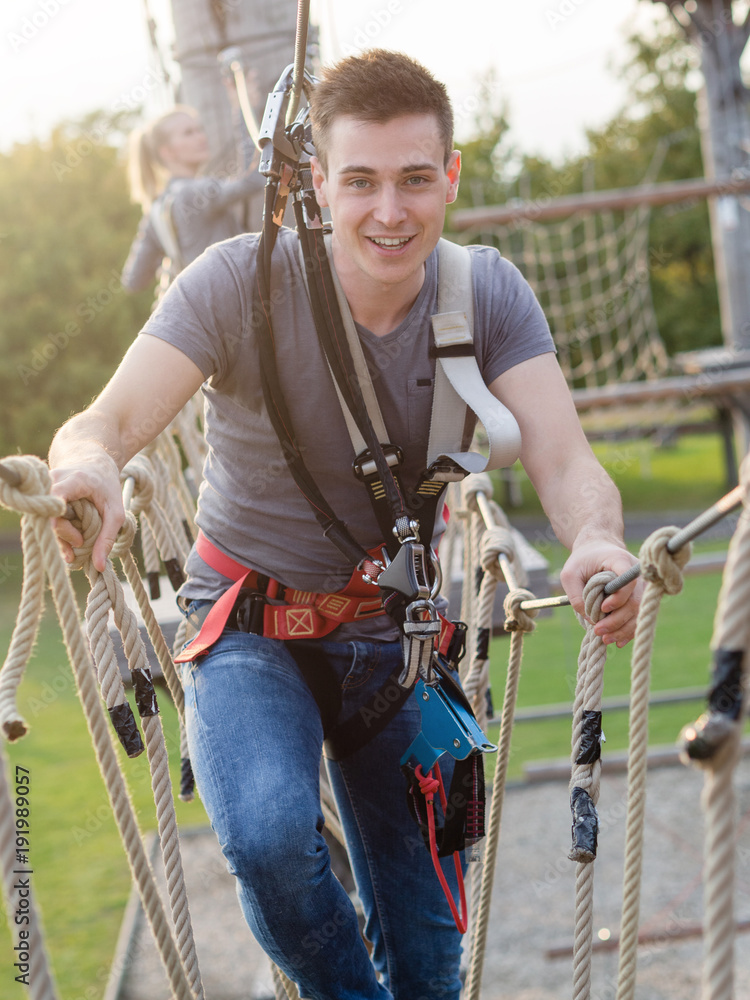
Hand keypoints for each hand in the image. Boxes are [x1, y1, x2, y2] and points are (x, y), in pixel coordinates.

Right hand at [49, 453, 124, 572]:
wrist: (94, 462)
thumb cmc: (106, 485)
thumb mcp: (116, 510)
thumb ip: (108, 537)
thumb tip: (99, 567)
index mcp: (72, 480)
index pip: (55, 505)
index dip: (62, 528)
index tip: (79, 540)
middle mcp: (51, 481)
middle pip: (48, 516)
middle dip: (63, 536)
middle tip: (81, 543)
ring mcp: (43, 487)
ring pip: (44, 518)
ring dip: (60, 535)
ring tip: (77, 543)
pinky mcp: (40, 495)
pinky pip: (44, 517)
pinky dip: (58, 529)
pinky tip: (70, 537)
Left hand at [559, 539, 642, 646]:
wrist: (597, 549)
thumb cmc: (582, 560)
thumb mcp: (570, 574)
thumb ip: (576, 595)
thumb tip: (591, 619)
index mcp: (621, 561)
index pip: (628, 582)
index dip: (618, 598)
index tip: (603, 608)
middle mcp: (637, 573)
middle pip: (635, 602)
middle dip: (617, 621)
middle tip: (599, 631)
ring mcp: (642, 586)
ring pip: (639, 613)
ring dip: (623, 629)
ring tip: (605, 639)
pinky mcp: (640, 597)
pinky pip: (639, 616)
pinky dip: (629, 630)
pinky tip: (618, 641)